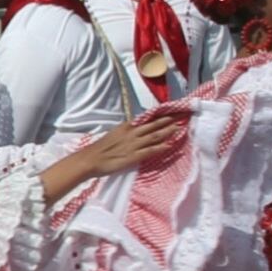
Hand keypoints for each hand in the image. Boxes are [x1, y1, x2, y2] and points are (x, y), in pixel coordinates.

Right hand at [38, 107, 187, 204]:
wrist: (91, 159)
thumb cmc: (100, 148)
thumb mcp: (114, 134)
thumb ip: (125, 131)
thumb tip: (134, 129)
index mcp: (126, 127)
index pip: (146, 118)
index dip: (159, 115)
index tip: (170, 111)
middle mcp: (132, 133)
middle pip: (153, 125)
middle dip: (168, 120)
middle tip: (180, 116)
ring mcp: (134, 144)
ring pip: (155, 136)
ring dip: (167, 132)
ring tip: (179, 128)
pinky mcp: (134, 156)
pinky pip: (151, 150)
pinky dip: (161, 147)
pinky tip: (170, 145)